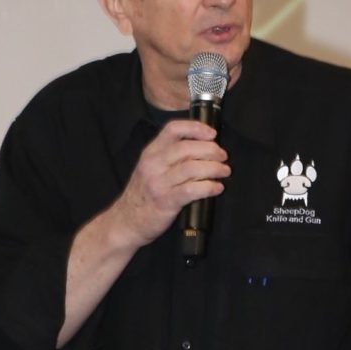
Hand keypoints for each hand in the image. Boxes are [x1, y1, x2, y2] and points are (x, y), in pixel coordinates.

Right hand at [113, 119, 229, 245]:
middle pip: (187, 148)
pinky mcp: (166, 201)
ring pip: (192, 168)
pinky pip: (192, 190)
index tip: (212, 134)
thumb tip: (202, 148)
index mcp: (150, 152)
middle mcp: (153, 165)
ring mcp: (159, 183)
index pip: (173, 129)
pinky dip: (209, 187)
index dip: (195, 128)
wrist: (126, 221)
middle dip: (211, 150)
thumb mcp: (150, 168)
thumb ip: (169, 156)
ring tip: (224, 171)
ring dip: (214, 168)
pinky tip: (217, 188)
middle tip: (223, 156)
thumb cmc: (143, 195)